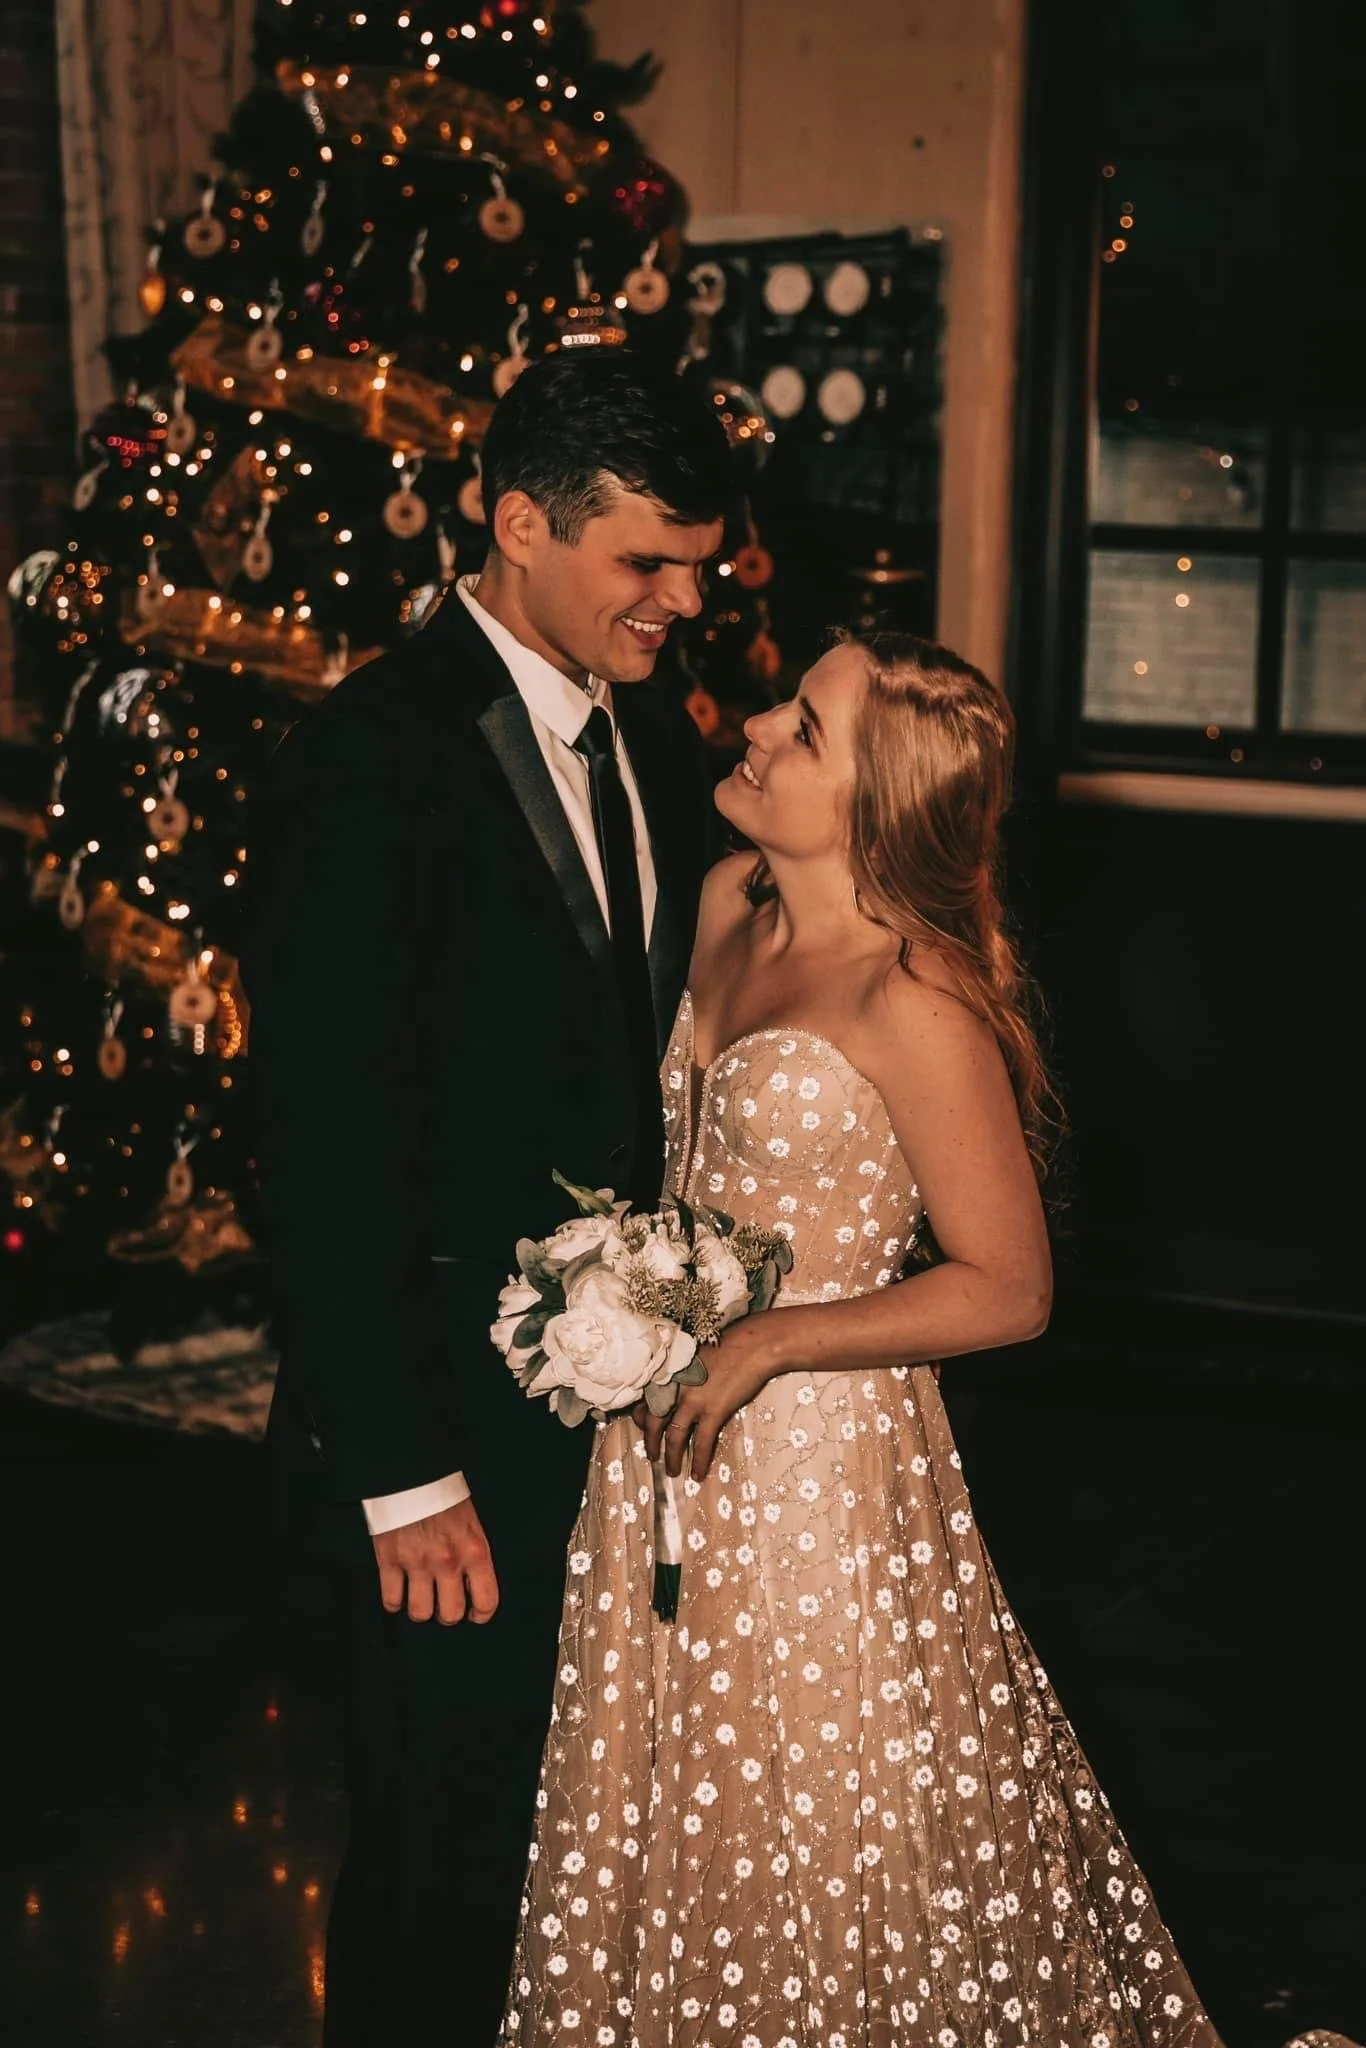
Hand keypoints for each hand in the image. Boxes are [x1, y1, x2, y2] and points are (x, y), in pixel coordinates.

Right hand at [373, 1497, 498, 1625]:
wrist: (413, 1472)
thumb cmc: (446, 1496)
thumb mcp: (473, 1524)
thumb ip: (474, 1556)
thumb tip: (473, 1587)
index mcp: (475, 1551)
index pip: (487, 1602)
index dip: (480, 1614)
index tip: (473, 1613)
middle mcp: (448, 1562)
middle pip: (451, 1615)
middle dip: (448, 1614)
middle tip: (444, 1604)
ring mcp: (417, 1563)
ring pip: (420, 1613)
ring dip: (421, 1609)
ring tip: (421, 1597)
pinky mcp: (389, 1560)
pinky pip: (391, 1601)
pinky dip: (394, 1601)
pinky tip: (399, 1591)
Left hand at [635, 1317, 777, 1482]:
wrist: (752, 1345)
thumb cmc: (726, 1345)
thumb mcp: (693, 1356)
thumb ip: (680, 1374)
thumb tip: (676, 1391)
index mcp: (668, 1373)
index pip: (644, 1400)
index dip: (641, 1418)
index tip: (643, 1427)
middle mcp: (674, 1388)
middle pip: (654, 1422)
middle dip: (651, 1443)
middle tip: (652, 1456)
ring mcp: (692, 1401)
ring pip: (674, 1437)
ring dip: (671, 1457)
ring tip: (672, 1471)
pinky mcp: (713, 1411)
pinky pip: (702, 1443)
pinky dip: (699, 1461)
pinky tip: (698, 1474)